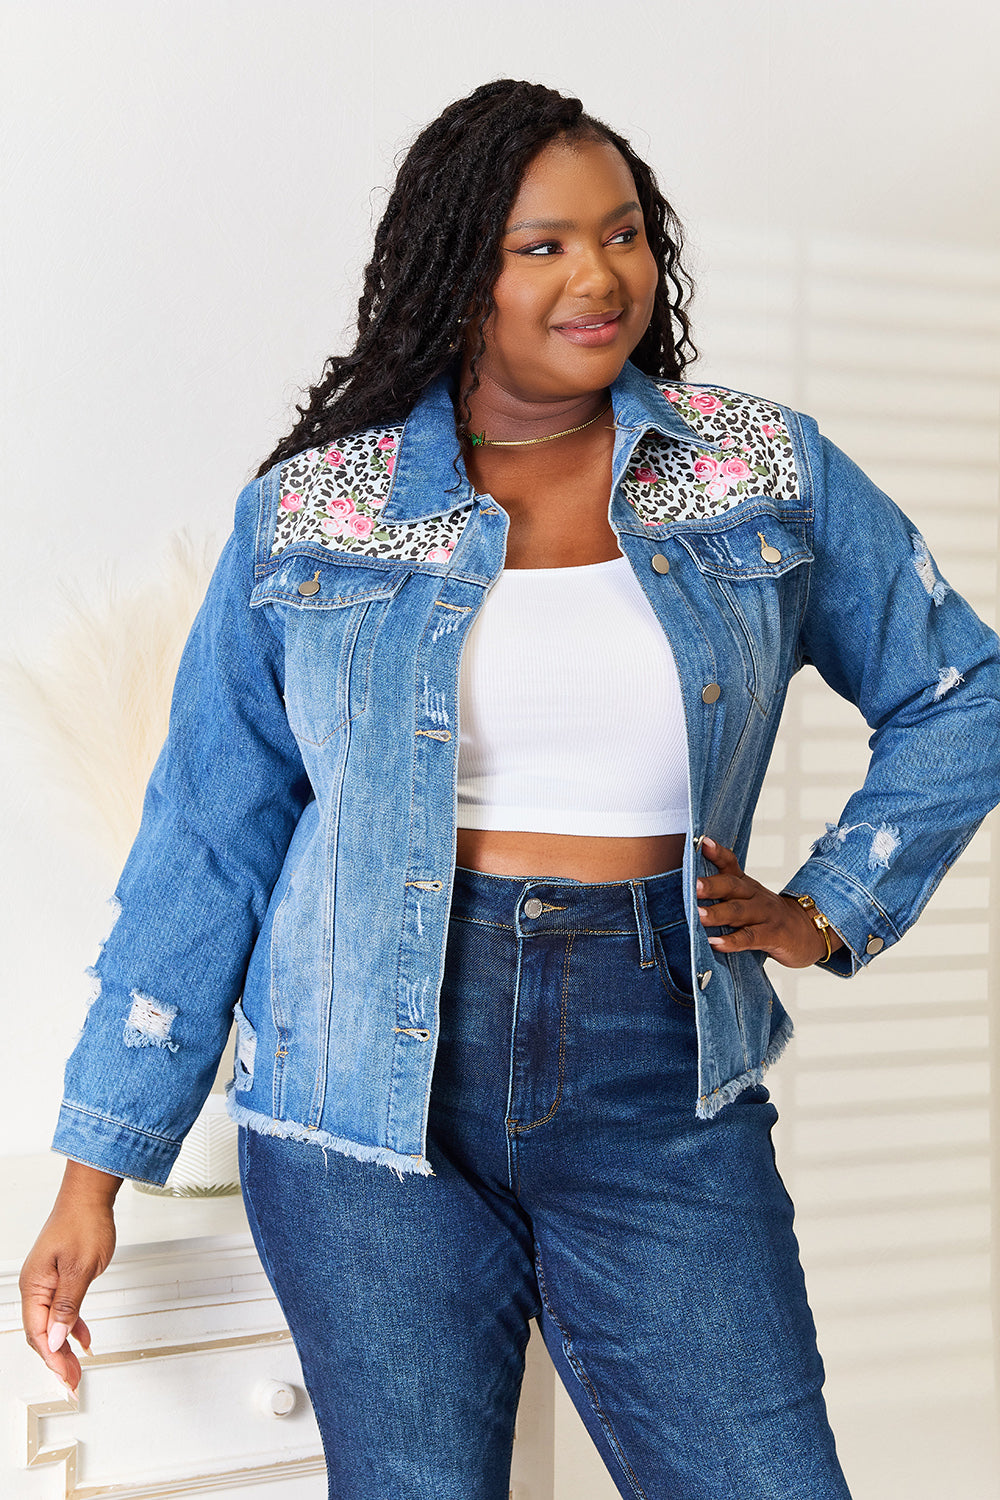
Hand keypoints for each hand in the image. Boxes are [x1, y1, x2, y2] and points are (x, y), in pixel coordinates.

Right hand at [19, 1161, 121, 1397]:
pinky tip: (83, 1340)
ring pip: (51, 1325)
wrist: (90, 1195)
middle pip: (41, 1334)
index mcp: (34, 1286)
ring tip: (76, 1370)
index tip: (67, 1380)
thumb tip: (54, 1339)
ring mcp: (46, 1281)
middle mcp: (35, 1286)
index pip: (39, 1334)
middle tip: (72, 1383)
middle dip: (56, 1361)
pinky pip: (61, 1310)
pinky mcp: (59, 1277)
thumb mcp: (81, 1268)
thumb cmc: (83, 1223)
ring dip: (63, 1348)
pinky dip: (72, 1327)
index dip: (53, 1360)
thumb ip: (67, 1306)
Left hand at [697, 838, 842, 968]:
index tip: (702, 842)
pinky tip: (716, 943)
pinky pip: (750, 937)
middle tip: (693, 886)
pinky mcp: (773, 935)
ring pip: (738, 911)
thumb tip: (687, 891)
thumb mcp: (749, 900)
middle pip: (732, 886)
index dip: (717, 853)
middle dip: (711, 885)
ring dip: (717, 913)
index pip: (731, 864)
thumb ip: (724, 895)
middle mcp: (755, 895)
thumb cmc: (767, 916)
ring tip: (698, 915)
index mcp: (746, 885)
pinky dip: (732, 941)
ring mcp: (765, 914)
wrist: (808, 932)